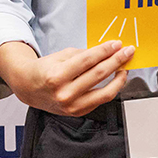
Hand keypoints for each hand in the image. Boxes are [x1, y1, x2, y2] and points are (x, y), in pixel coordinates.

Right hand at [0, 40, 135, 115]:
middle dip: (117, 61)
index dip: (105, 51)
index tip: (117, 44)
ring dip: (119, 77)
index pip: (88, 60)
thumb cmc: (45, 70)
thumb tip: (108, 51)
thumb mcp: (61, 56)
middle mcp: (64, 93)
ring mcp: (71, 106)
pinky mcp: (78, 113)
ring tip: (125, 67)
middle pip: (99, 74)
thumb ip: (84, 55)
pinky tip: (116, 79)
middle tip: (127, 52)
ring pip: (105, 92)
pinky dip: (112, 89)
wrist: (30, 88)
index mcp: (56, 76)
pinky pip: (101, 100)